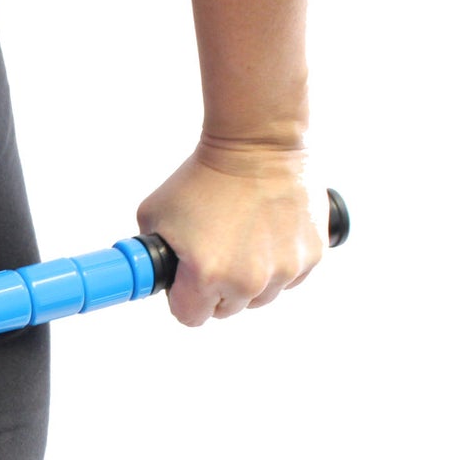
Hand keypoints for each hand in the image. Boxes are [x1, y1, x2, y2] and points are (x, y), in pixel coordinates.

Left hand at [137, 141, 325, 327]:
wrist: (256, 142)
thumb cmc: (203, 175)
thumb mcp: (153, 217)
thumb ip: (150, 257)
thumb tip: (148, 279)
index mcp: (207, 275)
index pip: (190, 317)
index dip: (183, 297)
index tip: (186, 279)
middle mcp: (248, 280)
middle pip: (226, 310)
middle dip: (216, 288)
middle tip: (216, 250)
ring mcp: (284, 269)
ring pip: (260, 297)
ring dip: (250, 279)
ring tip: (243, 238)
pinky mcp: (311, 255)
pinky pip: (289, 278)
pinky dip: (278, 264)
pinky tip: (267, 233)